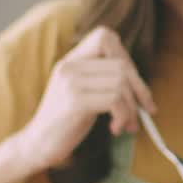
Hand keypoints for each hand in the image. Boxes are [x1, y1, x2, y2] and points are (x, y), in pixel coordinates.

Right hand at [15, 26, 155, 172]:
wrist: (38, 145)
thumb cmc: (66, 122)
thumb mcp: (83, 92)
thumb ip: (103, 80)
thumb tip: (142, 85)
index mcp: (71, 60)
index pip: (105, 37)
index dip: (126, 57)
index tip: (133, 82)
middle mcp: (69, 66)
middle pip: (121, 63)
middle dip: (140, 89)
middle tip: (144, 109)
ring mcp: (71, 82)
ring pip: (121, 83)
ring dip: (132, 108)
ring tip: (127, 124)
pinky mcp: (75, 100)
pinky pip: (115, 99)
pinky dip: (124, 116)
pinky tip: (115, 129)